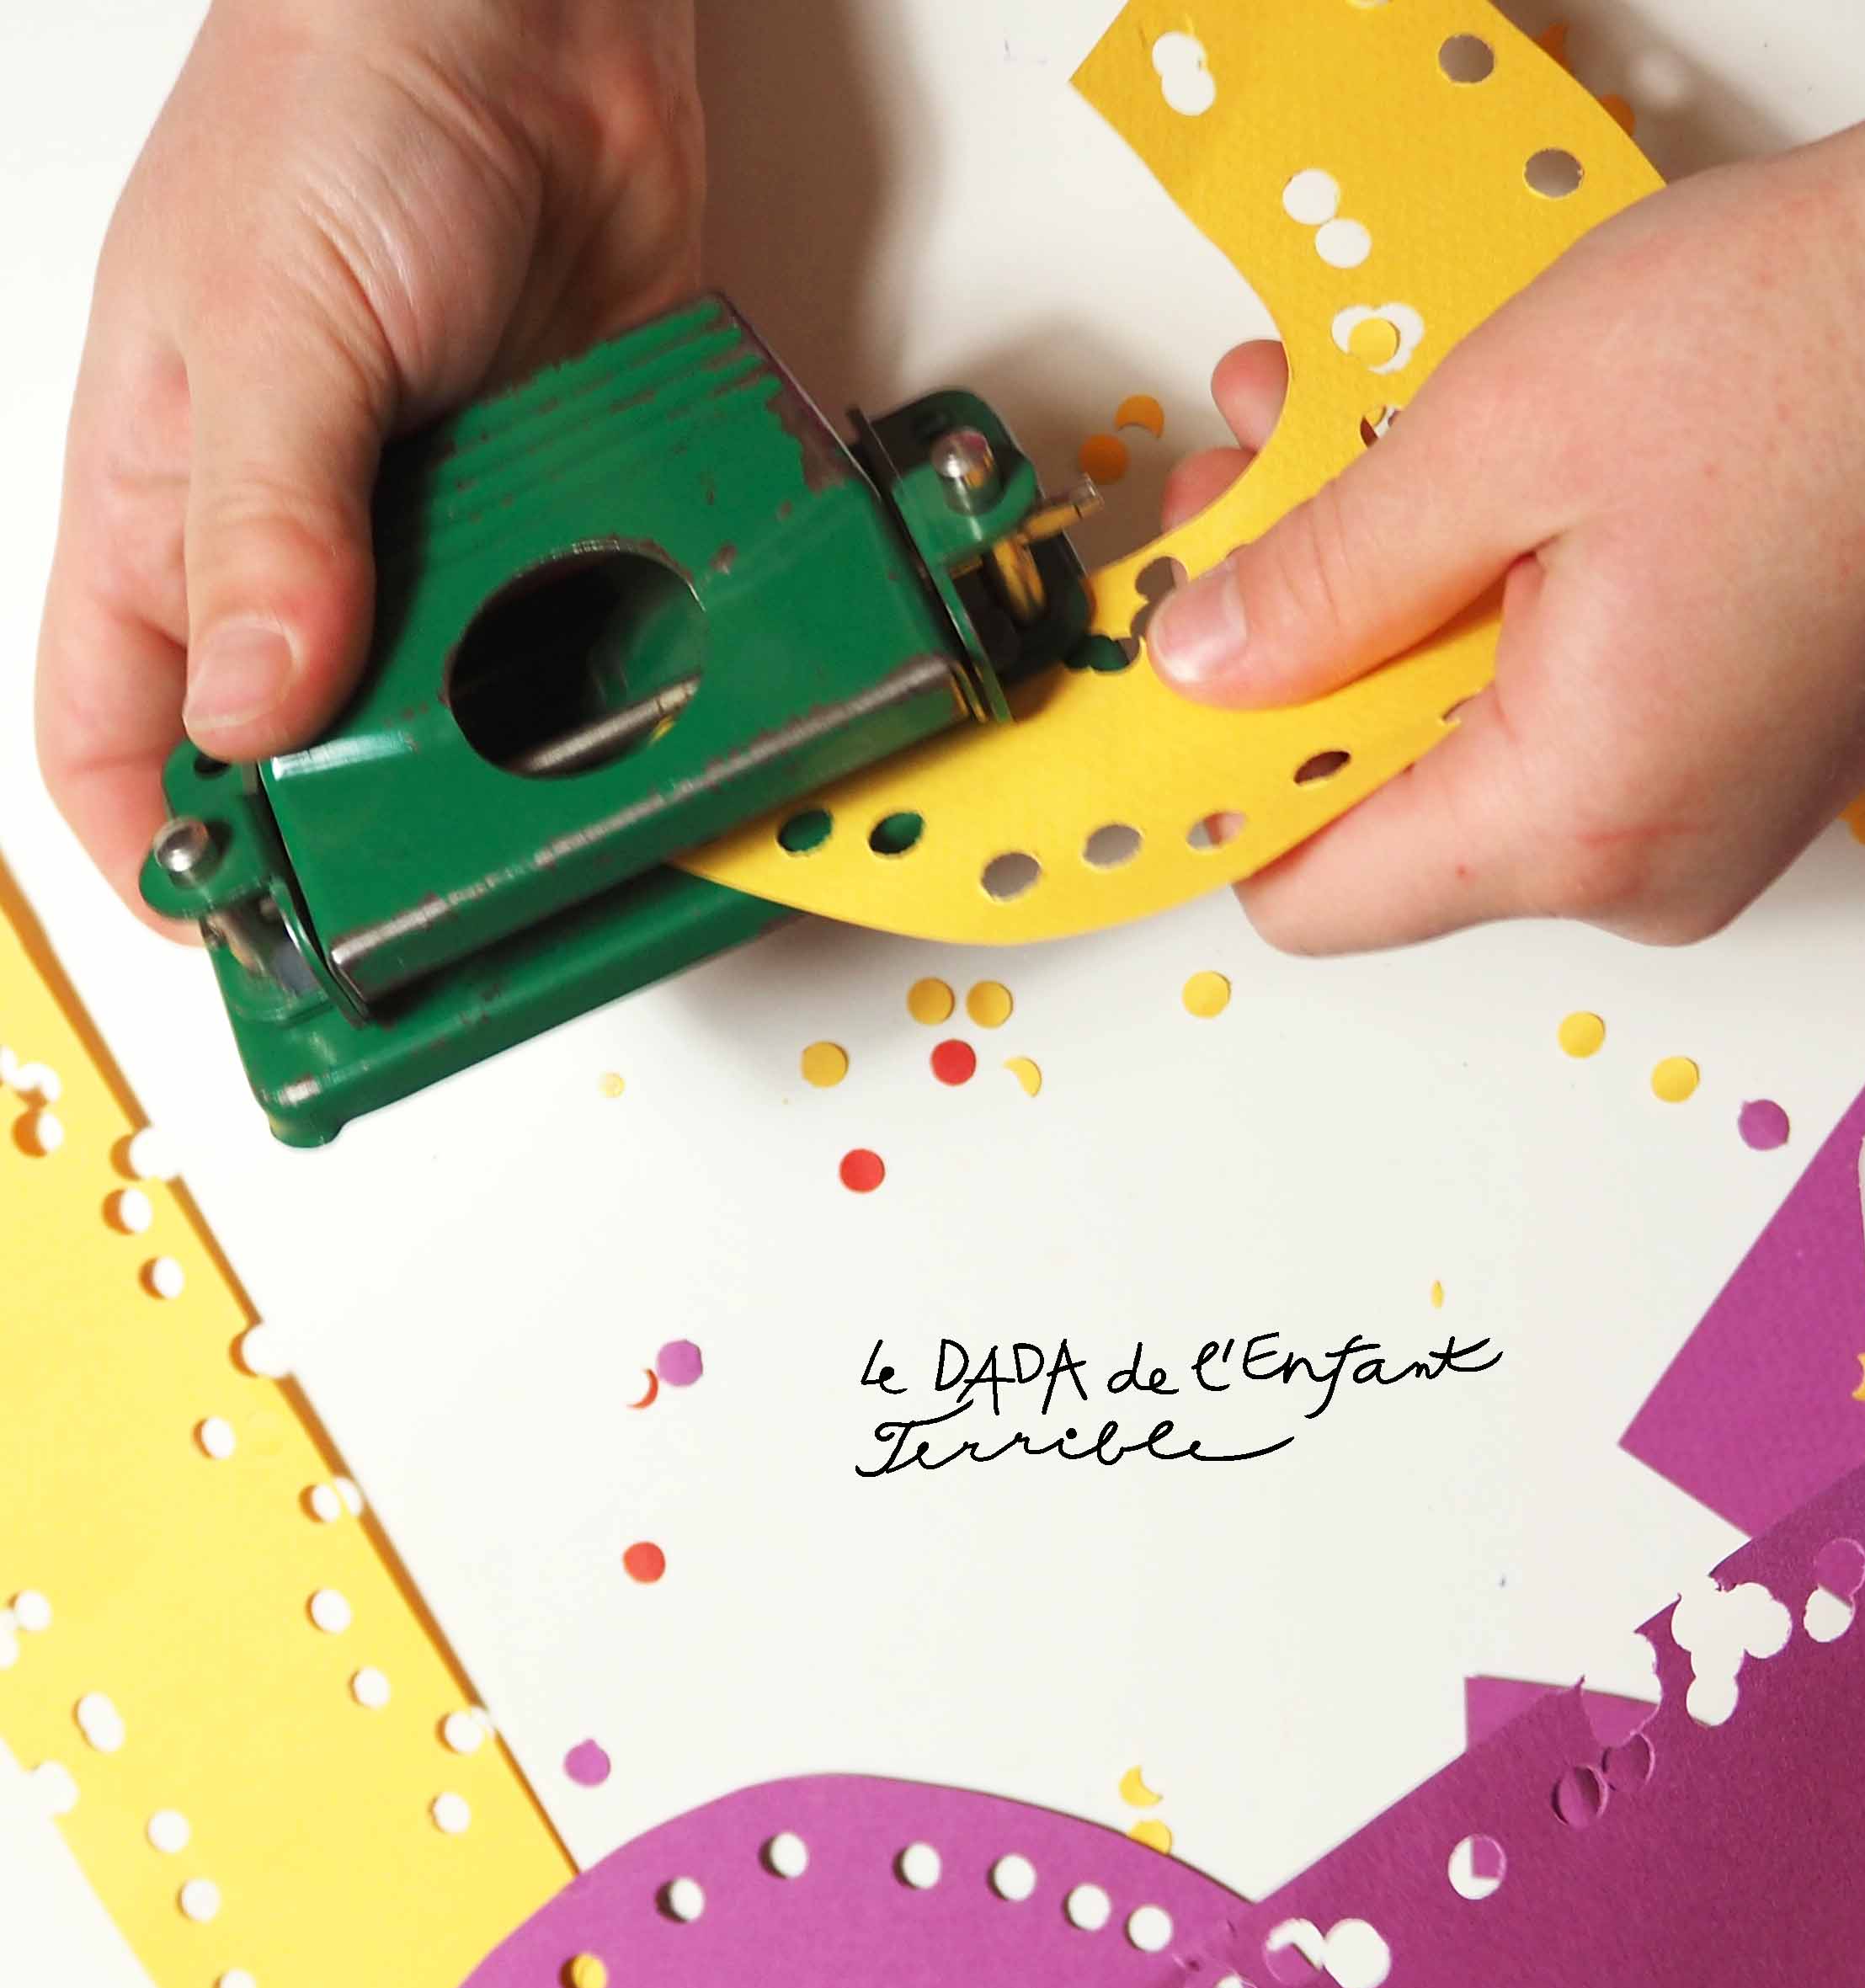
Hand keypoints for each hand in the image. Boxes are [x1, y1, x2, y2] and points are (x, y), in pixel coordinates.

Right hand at [37, 0, 702, 913]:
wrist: (535, 11)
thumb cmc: (342, 99)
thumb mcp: (272, 322)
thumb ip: (270, 523)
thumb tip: (257, 704)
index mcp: (171, 517)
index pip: (124, 737)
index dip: (172, 856)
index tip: (258, 944)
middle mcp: (309, 556)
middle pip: (317, 768)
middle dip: (378, 852)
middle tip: (457, 913)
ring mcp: (446, 551)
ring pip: (474, 729)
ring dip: (526, 782)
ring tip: (581, 822)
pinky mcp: (571, 523)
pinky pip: (600, 645)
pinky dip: (632, 692)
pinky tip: (668, 719)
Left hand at [1142, 108, 1864, 953]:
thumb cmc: (1816, 345)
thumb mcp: (1491, 437)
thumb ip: (1321, 584)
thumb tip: (1206, 670)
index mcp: (1582, 820)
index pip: (1314, 895)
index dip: (1225, 778)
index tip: (1183, 657)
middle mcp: (1662, 868)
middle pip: (1398, 825)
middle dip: (1322, 658)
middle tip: (1281, 472)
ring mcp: (1730, 826)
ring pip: (1489, 763)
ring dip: (1419, 613)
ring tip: (1404, 440)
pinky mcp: (1772, 766)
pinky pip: (1588, 731)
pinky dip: (1521, 621)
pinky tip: (1520, 482)